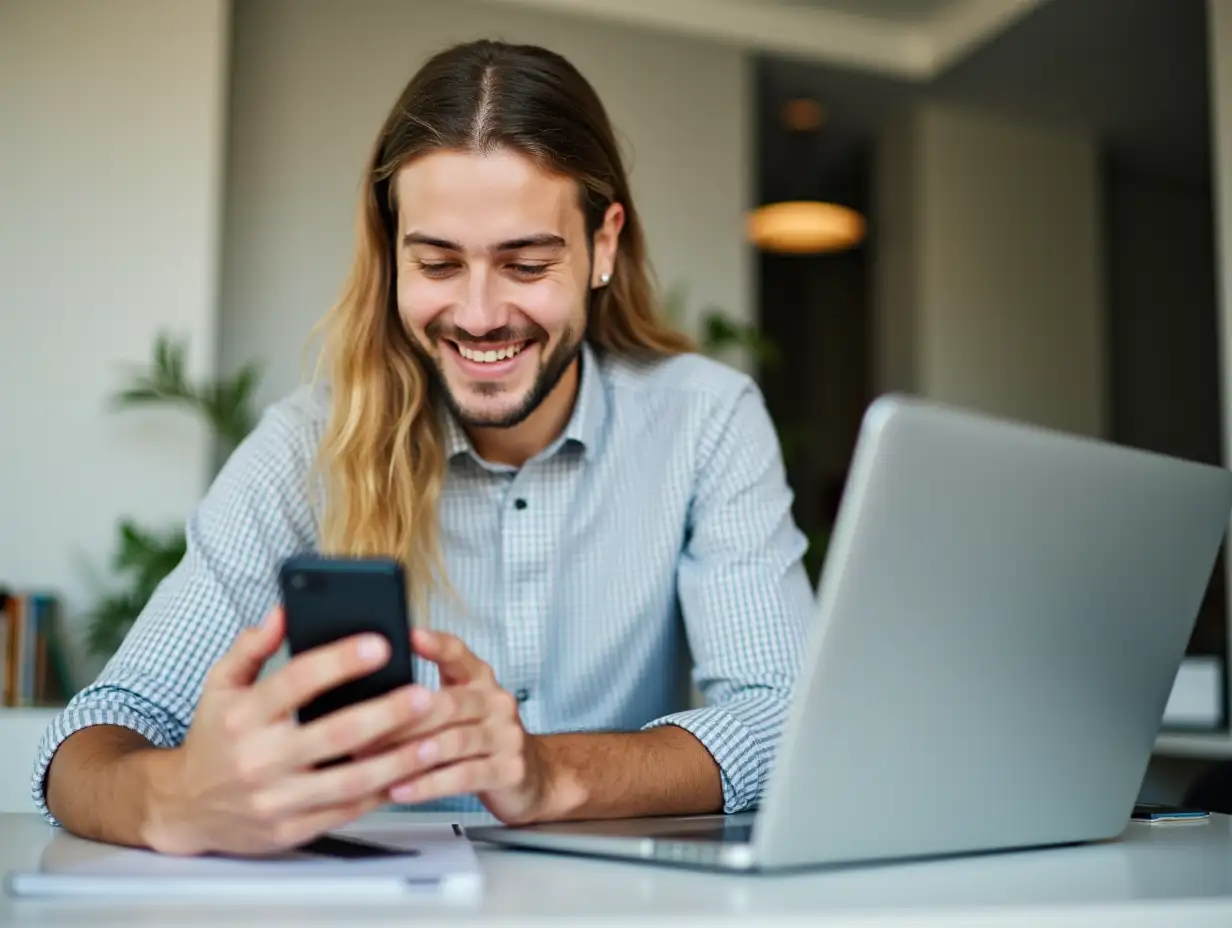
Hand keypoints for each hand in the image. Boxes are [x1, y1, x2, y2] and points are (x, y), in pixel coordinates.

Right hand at [143, 607, 427, 855]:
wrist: (183, 807)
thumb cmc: (214, 738)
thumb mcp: (220, 685)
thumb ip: (252, 646)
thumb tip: (284, 610)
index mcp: (244, 716)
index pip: (297, 681)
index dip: (340, 661)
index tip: (380, 644)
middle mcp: (260, 759)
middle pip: (333, 734)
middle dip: (385, 714)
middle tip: (425, 695)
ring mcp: (276, 799)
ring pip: (348, 781)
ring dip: (396, 761)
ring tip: (433, 741)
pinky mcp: (290, 830)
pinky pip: (346, 812)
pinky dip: (381, 794)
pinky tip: (409, 775)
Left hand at [380, 629, 551, 824]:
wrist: (534, 776)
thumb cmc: (481, 741)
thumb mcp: (462, 711)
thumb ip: (427, 700)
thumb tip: (370, 697)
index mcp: (482, 680)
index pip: (459, 654)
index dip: (437, 645)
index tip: (410, 637)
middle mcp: (497, 702)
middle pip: (450, 703)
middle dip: (402, 719)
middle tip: (361, 730)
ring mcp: (507, 736)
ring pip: (455, 741)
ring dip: (410, 753)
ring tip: (375, 763)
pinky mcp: (510, 770)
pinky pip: (464, 776)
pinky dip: (428, 784)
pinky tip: (401, 789)